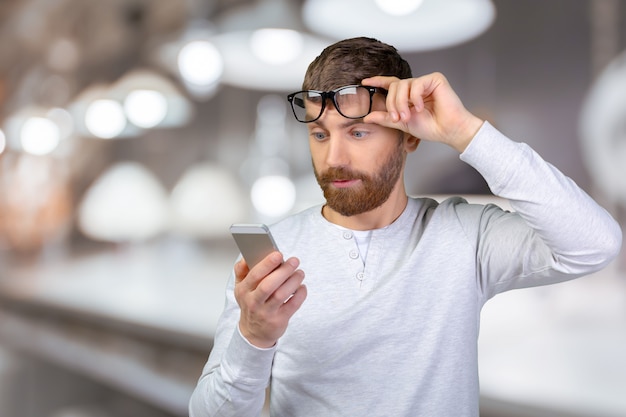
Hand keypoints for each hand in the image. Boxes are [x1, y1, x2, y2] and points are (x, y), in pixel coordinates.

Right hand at [234, 251, 306, 347]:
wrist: (254, 332)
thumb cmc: (251, 304)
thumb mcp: (241, 288)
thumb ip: (242, 270)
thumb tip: (247, 255)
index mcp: (243, 290)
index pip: (254, 274)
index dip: (267, 263)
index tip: (278, 254)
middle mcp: (253, 302)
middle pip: (268, 285)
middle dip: (283, 271)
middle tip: (294, 261)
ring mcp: (266, 312)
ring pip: (281, 294)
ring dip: (293, 281)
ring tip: (300, 273)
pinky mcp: (278, 320)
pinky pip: (292, 305)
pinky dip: (300, 294)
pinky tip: (302, 287)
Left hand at [362, 73, 483, 152]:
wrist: (447, 130)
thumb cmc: (431, 127)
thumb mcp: (402, 123)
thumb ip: (386, 119)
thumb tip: (367, 117)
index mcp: (408, 96)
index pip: (391, 84)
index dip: (378, 81)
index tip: (365, 82)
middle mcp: (415, 87)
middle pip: (394, 87)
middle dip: (392, 104)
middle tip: (398, 118)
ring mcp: (425, 82)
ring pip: (403, 85)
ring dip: (402, 103)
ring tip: (408, 116)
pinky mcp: (435, 79)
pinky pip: (416, 84)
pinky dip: (415, 98)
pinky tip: (421, 108)